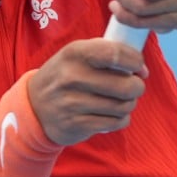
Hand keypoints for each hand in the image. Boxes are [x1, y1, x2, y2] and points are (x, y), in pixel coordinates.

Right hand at [26, 38, 146, 145]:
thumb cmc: (64, 76)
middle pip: (125, 85)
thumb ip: (106, 53)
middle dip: (137, 87)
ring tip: (121, 100)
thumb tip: (142, 69)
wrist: (34, 106)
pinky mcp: (76, 124)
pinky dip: (121, 119)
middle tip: (133, 86)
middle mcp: (72, 76)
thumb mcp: (75, 55)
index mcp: (74, 53)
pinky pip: (115, 123)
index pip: (116, 54)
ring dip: (128, 104)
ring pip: (123, 106)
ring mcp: (73, 102)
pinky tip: (112, 114)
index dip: (135, 61)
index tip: (139, 66)